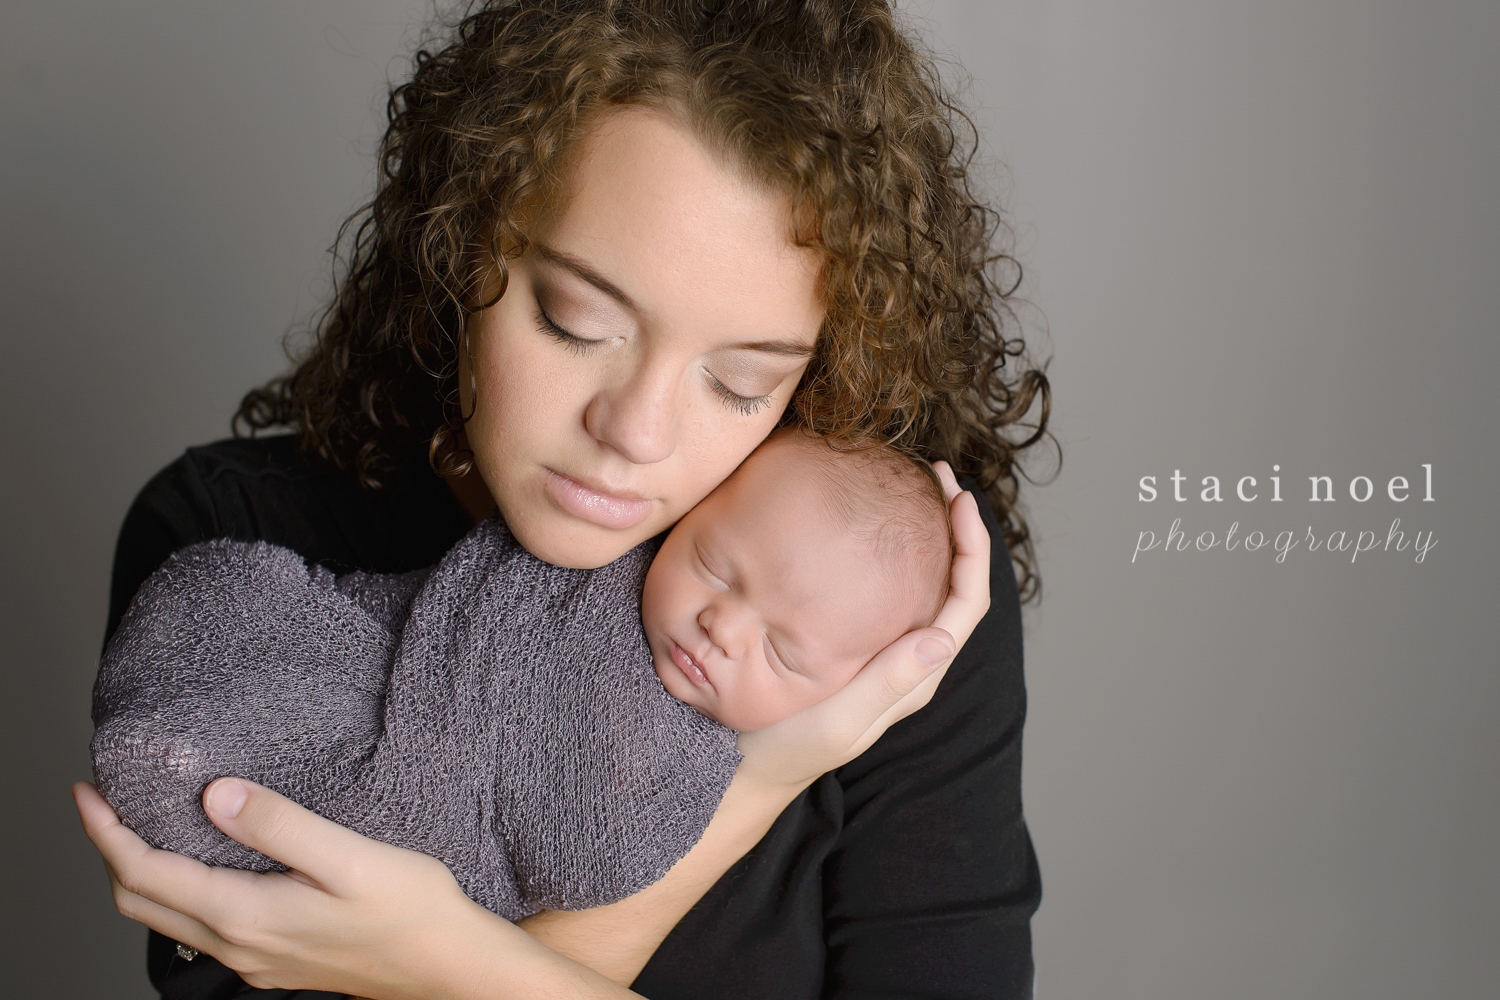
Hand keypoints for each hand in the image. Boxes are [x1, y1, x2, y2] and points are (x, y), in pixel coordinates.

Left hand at [73, 779, 628, 998]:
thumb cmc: (412, 910)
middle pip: (141, 901)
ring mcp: (255, 958)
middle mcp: (240, 944)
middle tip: (104, 800)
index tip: (88, 790)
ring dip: (140, 870)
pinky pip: (199, 923)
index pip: (146, 873)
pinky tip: (200, 857)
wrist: (449, 964)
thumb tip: (214, 794)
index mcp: (247, 916)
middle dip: (111, 850)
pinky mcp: (274, 957)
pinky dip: (177, 887)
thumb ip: (279, 825)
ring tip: (141, 821)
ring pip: (166, 916)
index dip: (107, 831)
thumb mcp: (350, 857)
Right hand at [735, 460, 990, 790]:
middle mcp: (909, 660)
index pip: (967, 604)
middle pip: (955, 584)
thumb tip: (942, 637)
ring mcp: (884, 650)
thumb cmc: (788, 745)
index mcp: (915, 676)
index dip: (972, 548)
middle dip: (955, 527)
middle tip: (935, 474)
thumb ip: (887, 682)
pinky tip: (867, 525)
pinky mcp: (856, 643)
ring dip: (927, 533)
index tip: (957, 498)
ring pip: (925, 582)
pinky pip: (891, 590)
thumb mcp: (838, 719)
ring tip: (911, 486)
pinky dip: (892, 551)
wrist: (745, 764)